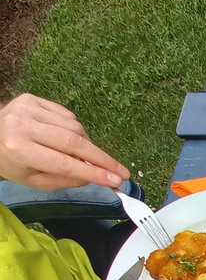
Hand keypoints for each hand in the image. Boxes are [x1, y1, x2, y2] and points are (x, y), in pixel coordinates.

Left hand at [0, 94, 129, 189]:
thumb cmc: (11, 163)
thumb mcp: (34, 180)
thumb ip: (64, 180)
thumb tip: (95, 176)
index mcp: (20, 150)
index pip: (64, 163)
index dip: (93, 172)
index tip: (116, 180)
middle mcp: (23, 125)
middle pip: (73, 141)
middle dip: (101, 158)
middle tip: (121, 171)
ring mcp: (28, 108)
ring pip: (74, 127)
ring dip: (87, 144)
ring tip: (87, 156)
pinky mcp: (32, 98)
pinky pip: (67, 115)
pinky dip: (76, 130)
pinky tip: (71, 139)